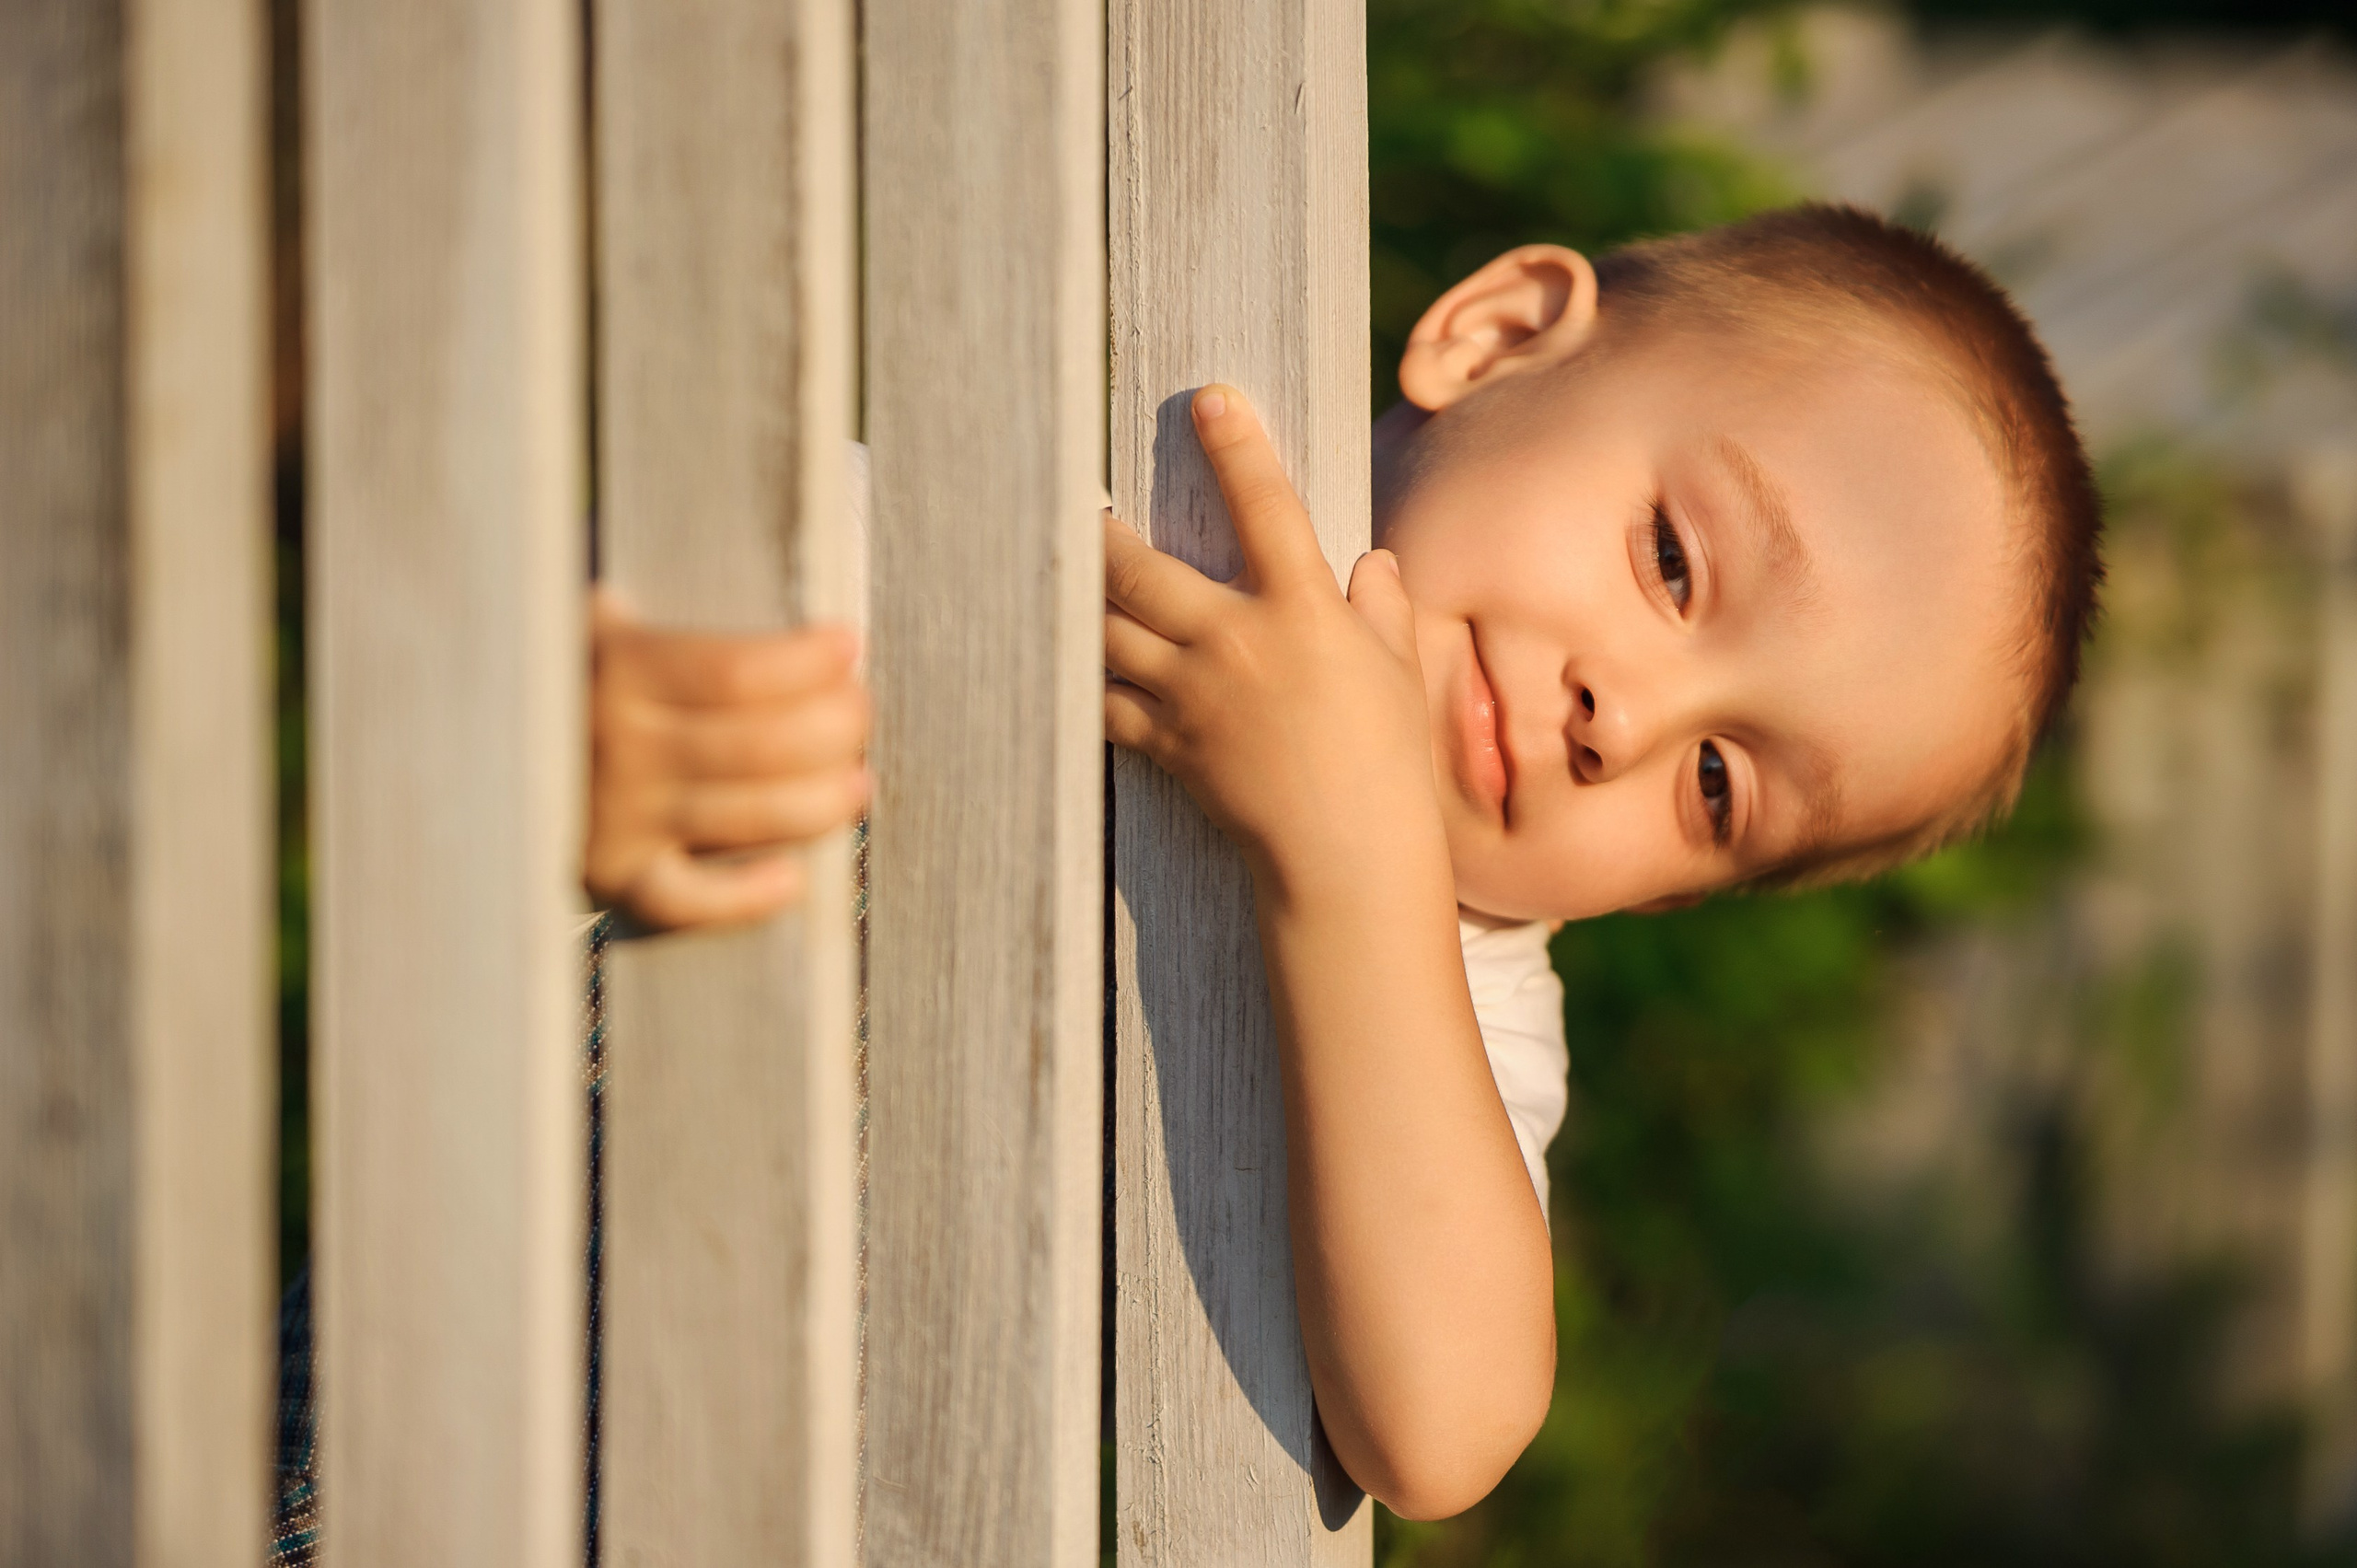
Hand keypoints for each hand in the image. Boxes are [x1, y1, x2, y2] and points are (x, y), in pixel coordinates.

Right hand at [585, 588, 869, 928]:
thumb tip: (776, 603)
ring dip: (822, 802)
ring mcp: (617, 818)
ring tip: (858, 782)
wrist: (468, 742)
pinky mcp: (613, 878)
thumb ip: (663, 614)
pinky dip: (747, 899)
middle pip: (762, 745)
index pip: (739, 671)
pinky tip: (791, 880)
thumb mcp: (592, 618)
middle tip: (861, 712)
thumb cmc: (562, 669)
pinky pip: (691, 903)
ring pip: (748, 818)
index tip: (846, 645)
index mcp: (618, 669)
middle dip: (835, 727)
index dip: (809, 661)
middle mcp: (618, 746)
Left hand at [1103, 385, 1439, 892]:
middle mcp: (1235, 641)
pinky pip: (1108, 704)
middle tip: (1079, 507)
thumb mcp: (1397, 673)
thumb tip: (1371, 567)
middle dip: (1102, 534)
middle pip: (1142, 571)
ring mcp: (1192, 694)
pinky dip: (1086, 683)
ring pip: (1109, 633)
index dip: (1237, 447)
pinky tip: (1069, 666)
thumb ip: (1380, 611)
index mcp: (1301, 611)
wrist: (1346, 856)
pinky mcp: (1168, 745)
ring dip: (1080, 601)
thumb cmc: (1386, 763)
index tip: (1210, 400)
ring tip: (1060, 575)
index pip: (1266, 507)